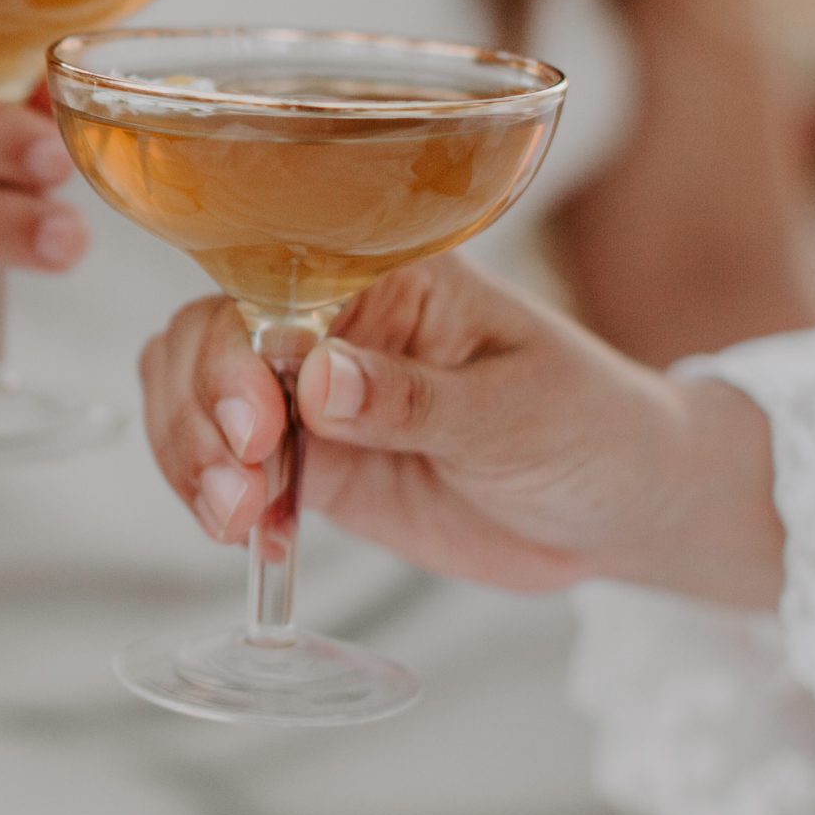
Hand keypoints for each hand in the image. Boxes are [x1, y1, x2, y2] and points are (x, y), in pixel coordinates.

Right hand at [136, 259, 785, 608]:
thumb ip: (415, 399)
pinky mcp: (314, 463)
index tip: (255, 428)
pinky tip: (251, 539)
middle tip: (238, 492)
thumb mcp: (519, 410)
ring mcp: (313, 395)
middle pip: (206, 336)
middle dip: (198, 414)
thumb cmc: (594, 427)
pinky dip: (215, 500)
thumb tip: (318, 377)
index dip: (235, 353)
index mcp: (383, 275)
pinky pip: (229, 467)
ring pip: (196, 398)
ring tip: (234, 523)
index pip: (266, 287)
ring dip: (191, 457)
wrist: (623, 507)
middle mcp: (332, 323)